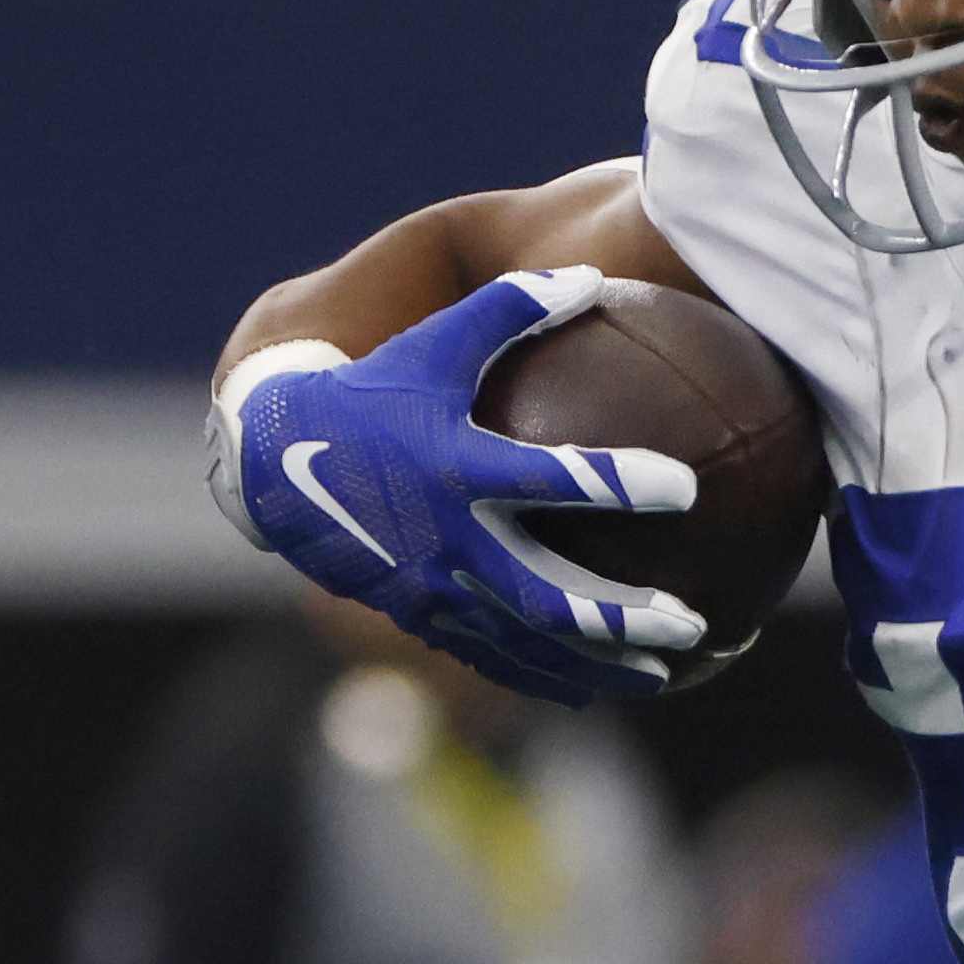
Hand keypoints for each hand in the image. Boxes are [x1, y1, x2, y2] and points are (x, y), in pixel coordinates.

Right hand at [203, 270, 706, 709]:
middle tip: (691, 623)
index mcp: (454, 469)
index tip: (687, 487)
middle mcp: (446, 540)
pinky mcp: (421, 618)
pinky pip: (493, 659)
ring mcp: (432, 590)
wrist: (272, 463)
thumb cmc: (368, 392)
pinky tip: (600, 686)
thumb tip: (594, 276)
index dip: (616, 483)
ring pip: (526, 645)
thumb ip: (511, 308)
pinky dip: (547, 678)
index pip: (549, 479)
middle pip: (547, 597)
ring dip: (597, 665)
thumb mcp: (433, 343)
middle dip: (622, 617)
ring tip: (664, 676)